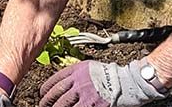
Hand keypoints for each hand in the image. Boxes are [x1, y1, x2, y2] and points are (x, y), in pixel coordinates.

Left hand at [39, 59, 165, 106]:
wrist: (128, 81)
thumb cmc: (112, 75)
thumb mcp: (90, 68)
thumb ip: (77, 75)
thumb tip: (64, 85)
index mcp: (77, 70)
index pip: (55, 79)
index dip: (46, 88)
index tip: (42, 93)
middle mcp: (78, 80)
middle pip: (56, 93)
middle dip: (47, 101)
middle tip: (43, 105)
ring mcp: (84, 93)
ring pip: (63, 103)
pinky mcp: (91, 104)